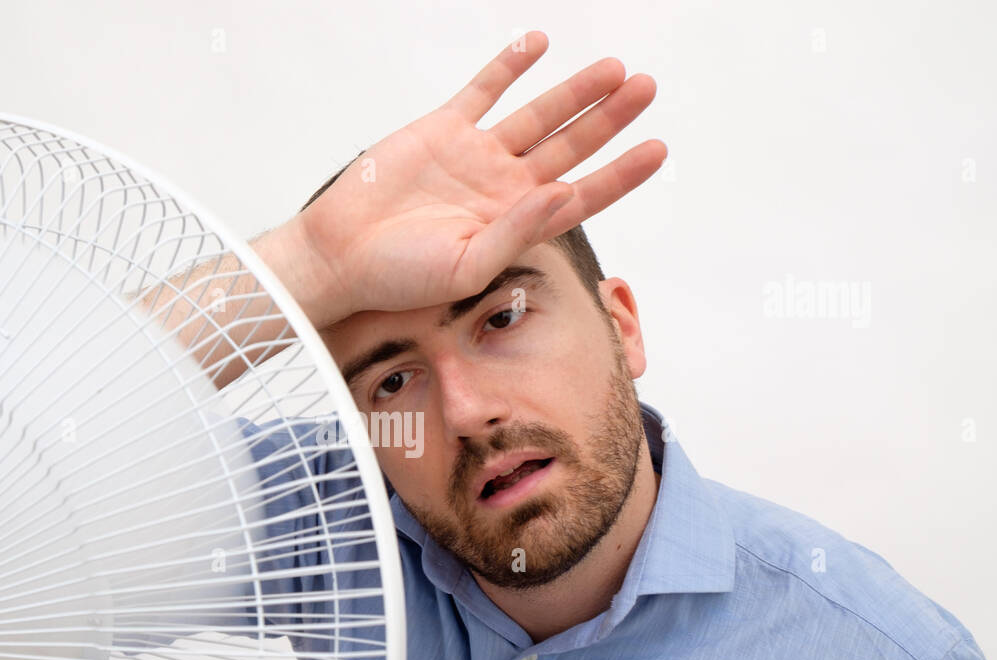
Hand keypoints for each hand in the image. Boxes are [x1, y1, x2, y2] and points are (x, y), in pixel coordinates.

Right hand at [290, 31, 665, 324]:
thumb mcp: (465, 268)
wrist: (339, 255)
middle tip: (646, 88)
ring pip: (537, 115)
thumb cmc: (398, 277)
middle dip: (609, 118)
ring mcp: (474, 155)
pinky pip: (483, 90)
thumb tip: (563, 193)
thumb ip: (518, 232)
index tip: (657, 149)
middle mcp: (502, 188)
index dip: (621, 173)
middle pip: (570, 146)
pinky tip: (537, 44)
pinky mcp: (442, 130)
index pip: (581, 195)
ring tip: (614, 68)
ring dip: (574, 91)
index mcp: (515, 226)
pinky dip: (508, 66)